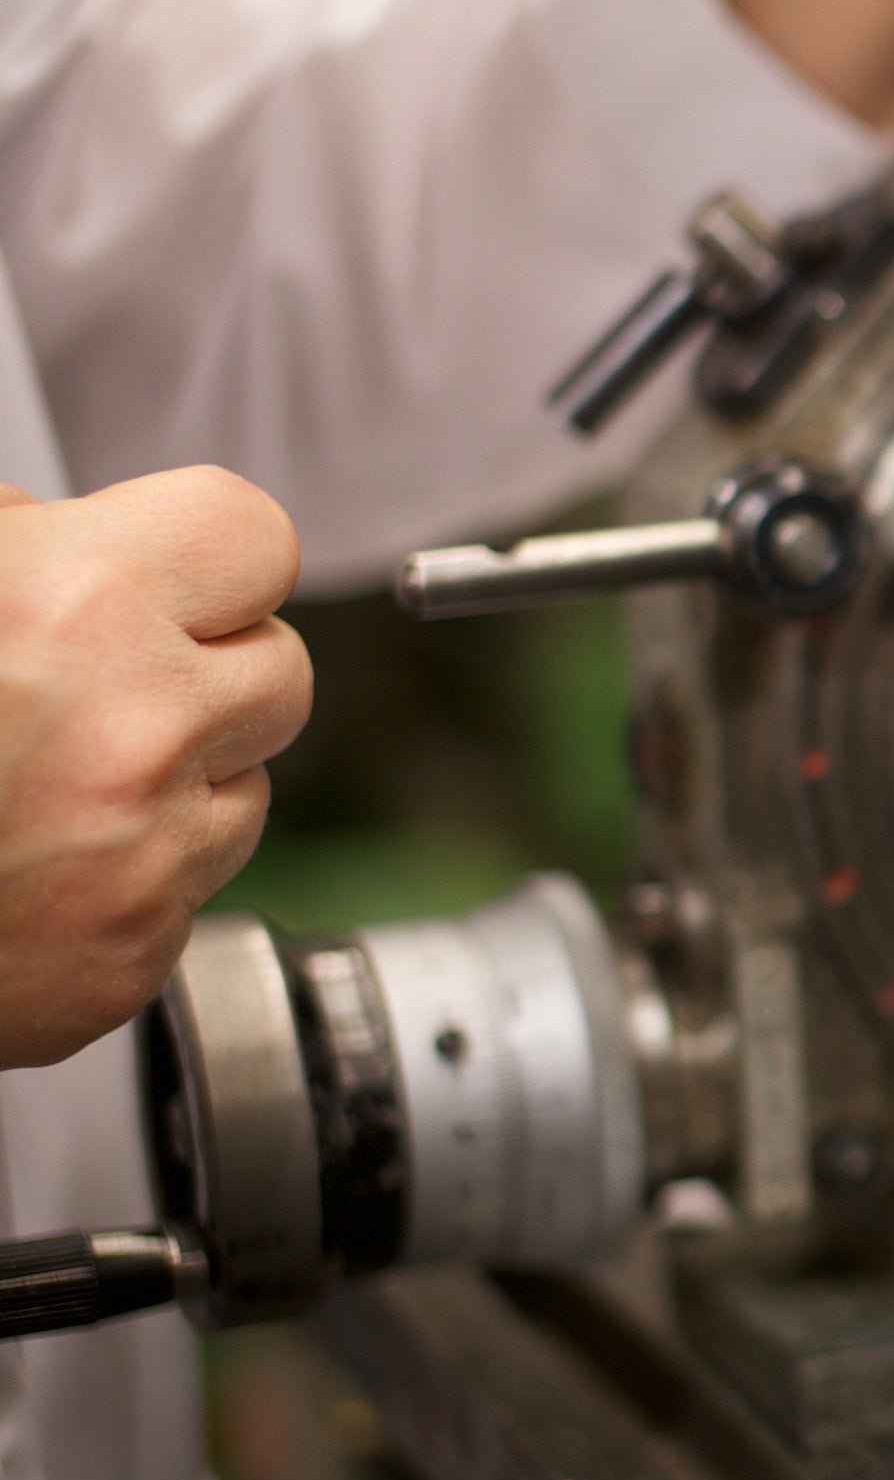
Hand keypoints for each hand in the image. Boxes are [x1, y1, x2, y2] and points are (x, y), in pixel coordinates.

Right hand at [0, 469, 312, 1068]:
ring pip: (246, 789)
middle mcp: (133, 732)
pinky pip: (188, 893)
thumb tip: (57, 523)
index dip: (211, 553)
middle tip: (101, 683)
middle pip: (280, 668)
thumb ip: (7, 538)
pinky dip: (130, 877)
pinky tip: (32, 864)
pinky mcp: (132, 956)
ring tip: (44, 781)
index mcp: (77, 608)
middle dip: (207, 670)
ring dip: (178, 779)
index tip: (175, 574)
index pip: (255, 534)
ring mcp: (142, 857)